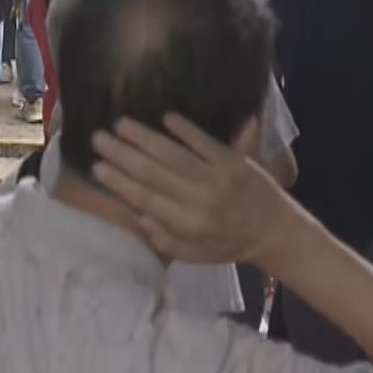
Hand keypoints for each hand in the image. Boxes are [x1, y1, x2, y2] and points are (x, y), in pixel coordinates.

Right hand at [90, 114, 314, 265]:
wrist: (276, 233)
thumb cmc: (230, 246)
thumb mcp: (194, 255)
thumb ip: (164, 238)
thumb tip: (136, 213)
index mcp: (187, 224)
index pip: (145, 198)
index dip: (118, 181)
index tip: (96, 166)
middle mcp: (199, 199)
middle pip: (152, 172)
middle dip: (122, 154)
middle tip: (98, 138)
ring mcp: (217, 177)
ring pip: (173, 154)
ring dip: (144, 137)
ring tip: (120, 123)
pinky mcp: (234, 161)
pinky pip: (204, 141)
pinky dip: (185, 128)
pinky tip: (164, 117)